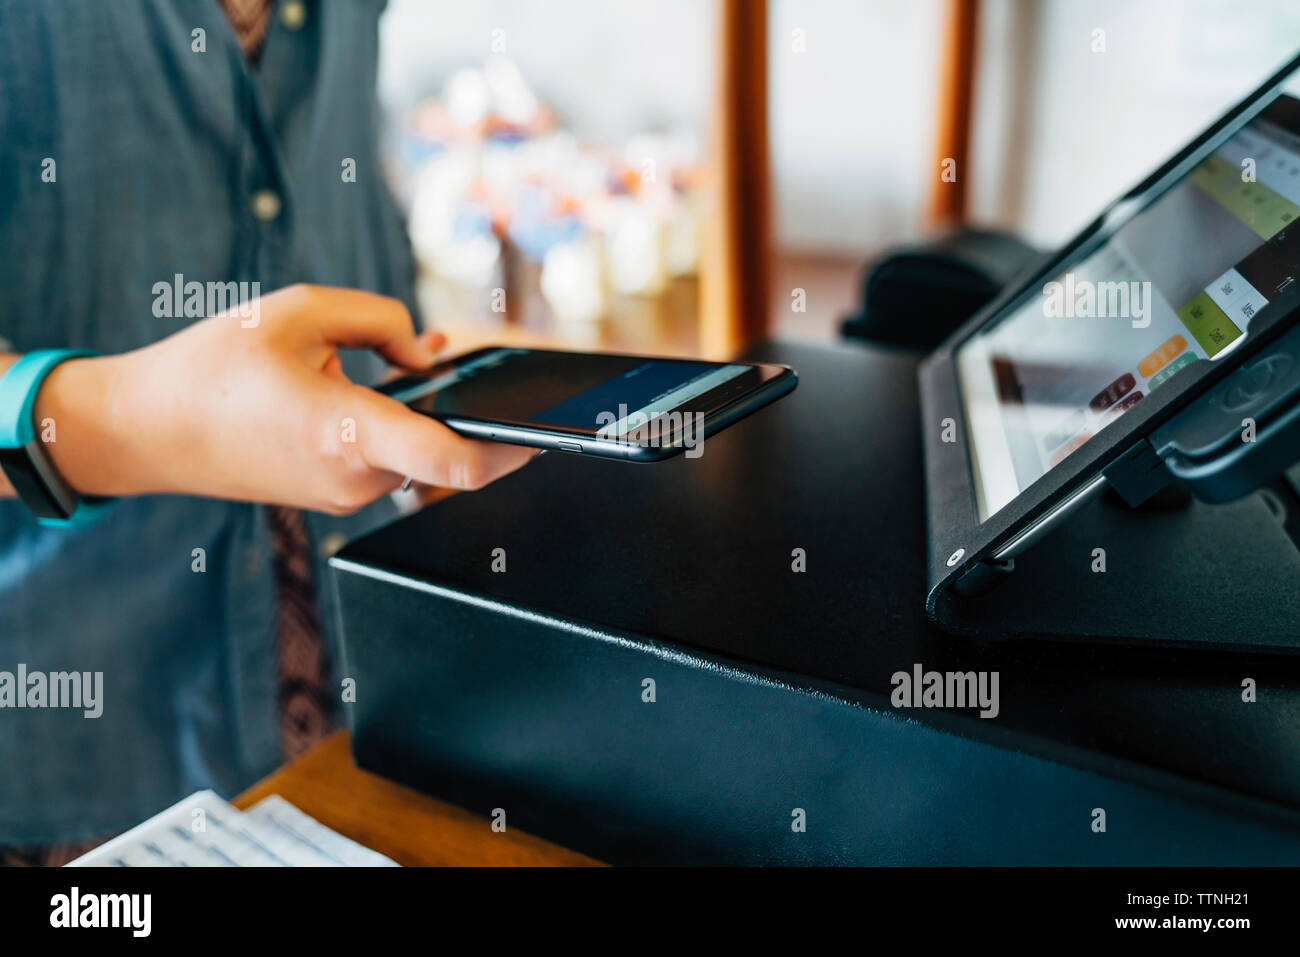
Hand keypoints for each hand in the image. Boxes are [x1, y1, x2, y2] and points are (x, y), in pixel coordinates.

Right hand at [33, 284, 536, 513]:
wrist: (148, 430)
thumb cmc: (215, 366)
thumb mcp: (298, 310)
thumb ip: (379, 320)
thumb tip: (430, 353)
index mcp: (349, 432)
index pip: (455, 460)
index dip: (513, 448)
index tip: (547, 430)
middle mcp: (357, 476)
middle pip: (452, 455)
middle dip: (481, 415)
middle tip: (509, 379)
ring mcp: (347, 494)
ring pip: (420, 454)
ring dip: (433, 414)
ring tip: (423, 362)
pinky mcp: (336, 495)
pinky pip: (392, 459)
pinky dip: (404, 426)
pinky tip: (393, 387)